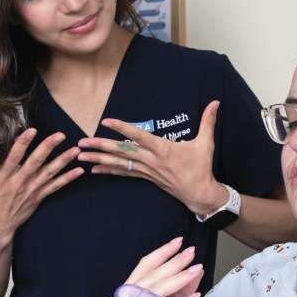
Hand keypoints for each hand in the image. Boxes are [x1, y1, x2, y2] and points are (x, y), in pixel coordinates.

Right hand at [0, 129, 82, 246]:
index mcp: (3, 177)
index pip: (14, 157)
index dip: (22, 143)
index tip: (31, 130)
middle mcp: (19, 182)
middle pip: (36, 162)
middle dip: (48, 147)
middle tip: (60, 135)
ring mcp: (31, 190)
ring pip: (49, 173)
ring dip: (64, 161)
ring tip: (76, 150)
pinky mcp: (38, 197)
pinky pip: (55, 187)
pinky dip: (68, 179)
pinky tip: (79, 171)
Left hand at [77, 101, 226, 215]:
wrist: (199, 193)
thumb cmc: (202, 168)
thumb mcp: (206, 143)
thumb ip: (208, 121)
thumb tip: (216, 103)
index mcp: (163, 149)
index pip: (139, 136)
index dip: (122, 128)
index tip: (107, 121)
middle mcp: (151, 160)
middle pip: (121, 151)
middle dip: (100, 146)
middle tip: (81, 142)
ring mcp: (147, 170)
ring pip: (119, 163)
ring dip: (98, 158)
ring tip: (80, 155)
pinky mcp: (146, 177)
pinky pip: (124, 173)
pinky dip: (109, 170)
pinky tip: (94, 169)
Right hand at [114, 237, 204, 296]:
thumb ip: (177, 291)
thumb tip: (195, 272)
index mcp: (130, 291)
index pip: (145, 266)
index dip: (161, 253)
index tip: (178, 242)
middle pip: (152, 276)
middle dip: (173, 263)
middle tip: (191, 254)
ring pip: (154, 291)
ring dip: (177, 280)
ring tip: (196, 271)